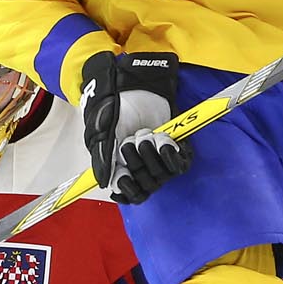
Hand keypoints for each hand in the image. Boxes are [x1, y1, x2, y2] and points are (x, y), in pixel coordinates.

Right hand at [80, 50, 191, 204]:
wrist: (136, 88)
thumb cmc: (117, 110)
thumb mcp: (103, 135)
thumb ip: (104, 159)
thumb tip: (105, 183)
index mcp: (122, 169)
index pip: (130, 195)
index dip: (128, 191)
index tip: (123, 176)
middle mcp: (143, 168)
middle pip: (146, 186)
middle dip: (136, 162)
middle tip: (129, 142)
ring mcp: (161, 161)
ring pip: (162, 176)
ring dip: (150, 153)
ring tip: (144, 133)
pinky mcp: (177, 150)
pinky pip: (179, 165)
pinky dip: (169, 152)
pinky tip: (161, 139)